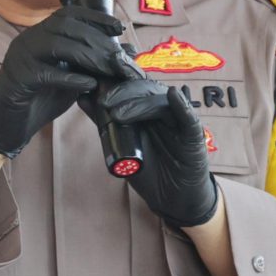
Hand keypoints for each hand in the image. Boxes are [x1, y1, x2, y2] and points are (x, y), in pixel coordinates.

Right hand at [0, 5, 128, 156]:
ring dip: (88, 56)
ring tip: (107, 69)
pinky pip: (47, 73)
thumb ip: (93, 64)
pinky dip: (71, 78)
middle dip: (96, 39)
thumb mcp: (73, 78)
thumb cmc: (40, 99)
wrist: (9, 124)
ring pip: (57, 45)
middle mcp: (28, 40)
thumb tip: (128, 51)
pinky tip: (89, 85)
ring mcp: (20, 57)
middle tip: (117, 57)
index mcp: (40, 35)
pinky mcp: (17, 78)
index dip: (95, 17)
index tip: (119, 27)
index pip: (68, 14)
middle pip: (66, 27)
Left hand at [95, 79, 220, 227]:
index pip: (132, 85)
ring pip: (161, 101)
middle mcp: (163, 109)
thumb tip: (82, 97)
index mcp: (146, 107)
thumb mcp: (119, 144)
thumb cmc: (147, 168)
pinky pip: (189, 117)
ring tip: (118, 114)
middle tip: (104, 101)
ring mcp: (178, 120)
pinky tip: (174, 95)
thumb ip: (104, 121)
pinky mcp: (193, 134)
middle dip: (123, 92)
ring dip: (140, 103)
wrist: (170, 196)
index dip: (117, 78)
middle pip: (146, 89)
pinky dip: (182, 105)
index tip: (95, 79)